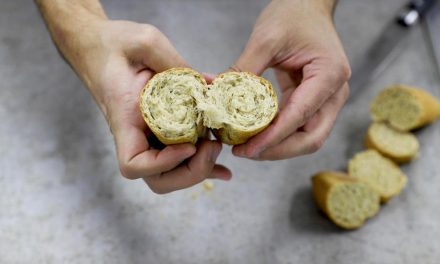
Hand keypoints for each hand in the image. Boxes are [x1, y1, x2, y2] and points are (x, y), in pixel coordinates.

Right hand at [60, 19, 231, 192]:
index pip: (134, 163)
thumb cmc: (114, 43)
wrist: (97, 46)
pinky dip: (201, 166)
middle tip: (212, 146)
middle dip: (190, 172)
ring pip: (170, 174)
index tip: (189, 146)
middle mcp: (135, 135)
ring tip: (218, 147)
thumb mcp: (145, 41)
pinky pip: (177, 159)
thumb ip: (175, 63)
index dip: (163, 163)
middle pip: (158, 179)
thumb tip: (210, 85)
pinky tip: (221, 168)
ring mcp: (146, 136)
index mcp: (124, 117)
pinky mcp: (159, 131)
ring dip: (198, 170)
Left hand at [230, 0, 350, 159]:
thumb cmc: (293, 14)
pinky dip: (278, 134)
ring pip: (306, 137)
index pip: (300, 116)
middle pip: (311, 138)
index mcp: (329, 75)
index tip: (248, 149)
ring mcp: (327, 99)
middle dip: (277, 150)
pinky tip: (255, 135)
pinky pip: (298, 125)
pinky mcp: (314, 100)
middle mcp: (334, 93)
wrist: (307, 4)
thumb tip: (216, 96)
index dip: (273, 138)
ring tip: (246, 147)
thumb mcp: (266, 39)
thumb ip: (244, 69)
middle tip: (245, 152)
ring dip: (277, 147)